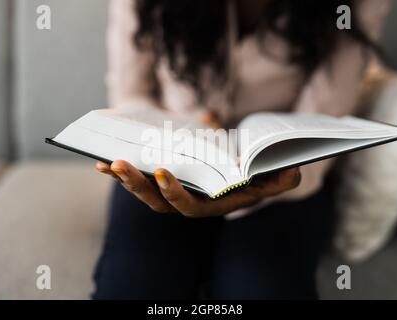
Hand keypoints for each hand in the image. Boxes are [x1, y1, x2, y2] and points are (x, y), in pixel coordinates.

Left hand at [96, 160, 300, 217]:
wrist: (240, 165)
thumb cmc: (255, 169)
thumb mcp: (269, 173)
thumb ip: (279, 176)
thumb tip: (294, 170)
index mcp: (213, 204)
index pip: (191, 207)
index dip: (175, 193)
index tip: (161, 170)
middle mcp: (191, 204)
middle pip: (158, 203)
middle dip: (137, 185)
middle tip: (118, 163)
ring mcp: (174, 195)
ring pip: (144, 194)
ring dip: (124, 179)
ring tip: (105, 161)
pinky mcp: (163, 183)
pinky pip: (139, 181)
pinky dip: (121, 174)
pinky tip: (102, 161)